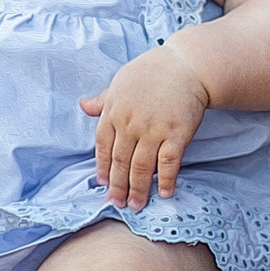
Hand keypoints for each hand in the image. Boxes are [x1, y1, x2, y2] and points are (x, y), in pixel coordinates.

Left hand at [78, 47, 208, 209]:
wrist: (186, 65)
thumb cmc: (152, 72)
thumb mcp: (121, 82)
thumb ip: (103, 100)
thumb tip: (83, 105)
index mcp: (114, 111)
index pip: (103, 147)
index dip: (102, 168)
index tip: (103, 184)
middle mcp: (130, 124)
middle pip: (120, 162)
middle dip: (118, 186)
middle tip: (117, 203)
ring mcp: (153, 130)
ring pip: (141, 167)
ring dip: (138, 189)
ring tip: (136, 205)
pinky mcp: (176, 134)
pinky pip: (169, 163)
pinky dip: (166, 180)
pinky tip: (165, 193)